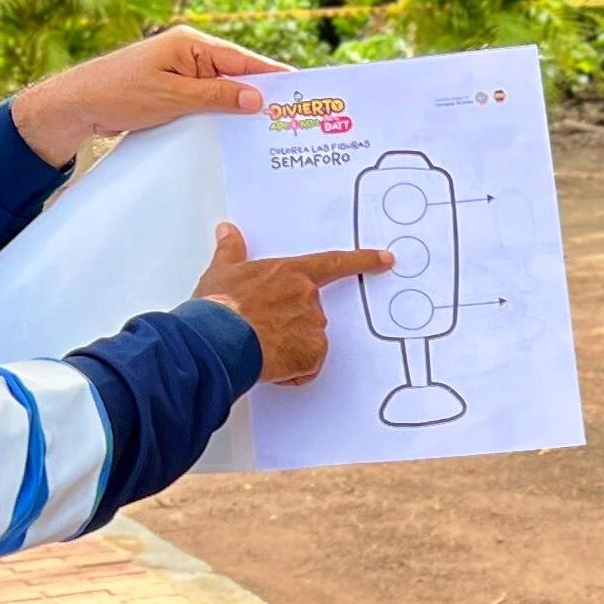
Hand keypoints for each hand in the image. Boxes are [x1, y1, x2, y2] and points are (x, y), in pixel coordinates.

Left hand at [12, 26, 288, 164]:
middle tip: (294, 115)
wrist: (79, 103)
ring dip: (241, 107)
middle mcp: (190, 53)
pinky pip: (207, 99)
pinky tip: (237, 130)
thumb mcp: (174, 97)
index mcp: (191, 44)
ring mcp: (182, 71)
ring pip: (223, 89)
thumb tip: (256, 99)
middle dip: (263, 94)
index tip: (301, 87)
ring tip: (272, 127)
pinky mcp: (174, 88)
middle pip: (237, 74)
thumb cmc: (121, 93)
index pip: (243, 60)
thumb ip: (216, 97)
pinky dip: (222, 112)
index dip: (273, 75)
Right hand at [193, 221, 385, 383]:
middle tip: (260, 330)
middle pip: (312, 313)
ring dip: (289, 348)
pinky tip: (267, 364)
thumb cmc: (218, 307)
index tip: (386, 259)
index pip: (333, 263)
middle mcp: (307, 298)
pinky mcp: (312, 355)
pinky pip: (306, 367)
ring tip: (257, 346)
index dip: (362, 261)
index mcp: (290, 273)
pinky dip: (290, 372)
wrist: (217, 339)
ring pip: (309, 342)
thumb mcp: (223, 272)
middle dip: (291, 325)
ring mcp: (313, 327)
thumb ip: (231, 251)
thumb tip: (228, 231)